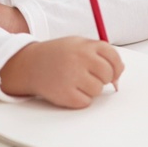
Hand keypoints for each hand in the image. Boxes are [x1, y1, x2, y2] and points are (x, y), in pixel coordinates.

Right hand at [0, 37, 123, 108]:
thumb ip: (101, 54)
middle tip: (89, 76)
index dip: (116, 67)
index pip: (114, 57)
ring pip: (98, 90)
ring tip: (76, 81)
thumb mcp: (79, 44)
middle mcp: (79, 59)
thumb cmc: (59, 55)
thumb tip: (118, 76)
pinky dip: (80, 99)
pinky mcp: (65, 94)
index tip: (112, 72)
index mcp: (85, 45)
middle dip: (103, 78)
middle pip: (108, 75)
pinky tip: (69, 89)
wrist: (29, 65)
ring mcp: (71, 77)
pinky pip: (86, 102)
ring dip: (91, 89)